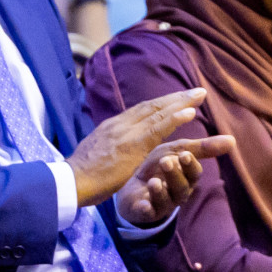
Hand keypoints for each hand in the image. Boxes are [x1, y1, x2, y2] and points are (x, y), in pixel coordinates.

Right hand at [69, 88, 211, 207]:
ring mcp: (126, 133)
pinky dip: (175, 118)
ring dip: (180, 102)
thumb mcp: (95, 152)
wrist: (71, 181)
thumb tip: (113, 146)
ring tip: (199, 95)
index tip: (178, 98)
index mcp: (111, 127)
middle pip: (151, 106)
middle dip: (175, 98)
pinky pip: (158, 128)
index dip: (161, 103)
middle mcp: (119, 125)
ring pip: (157, 113)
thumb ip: (108, 145)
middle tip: (197, 91)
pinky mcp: (133, 144)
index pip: (140, 110)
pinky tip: (190, 112)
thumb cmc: (81, 174)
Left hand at [117, 135, 235, 223]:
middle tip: (165, 161)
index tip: (184, 155)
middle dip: (174, 174)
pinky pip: (147, 213)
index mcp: (186, 178)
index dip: (190, 166)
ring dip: (160, 191)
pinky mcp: (144, 212)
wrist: (131, 184)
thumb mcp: (175, 152)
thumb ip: (200, 148)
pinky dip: (146, 209)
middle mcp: (177, 193)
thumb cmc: (157, 167)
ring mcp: (161, 204)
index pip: (193, 174)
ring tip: (154, 181)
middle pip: (181, 187)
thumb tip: (233, 140)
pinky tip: (143, 204)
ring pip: (165, 200)